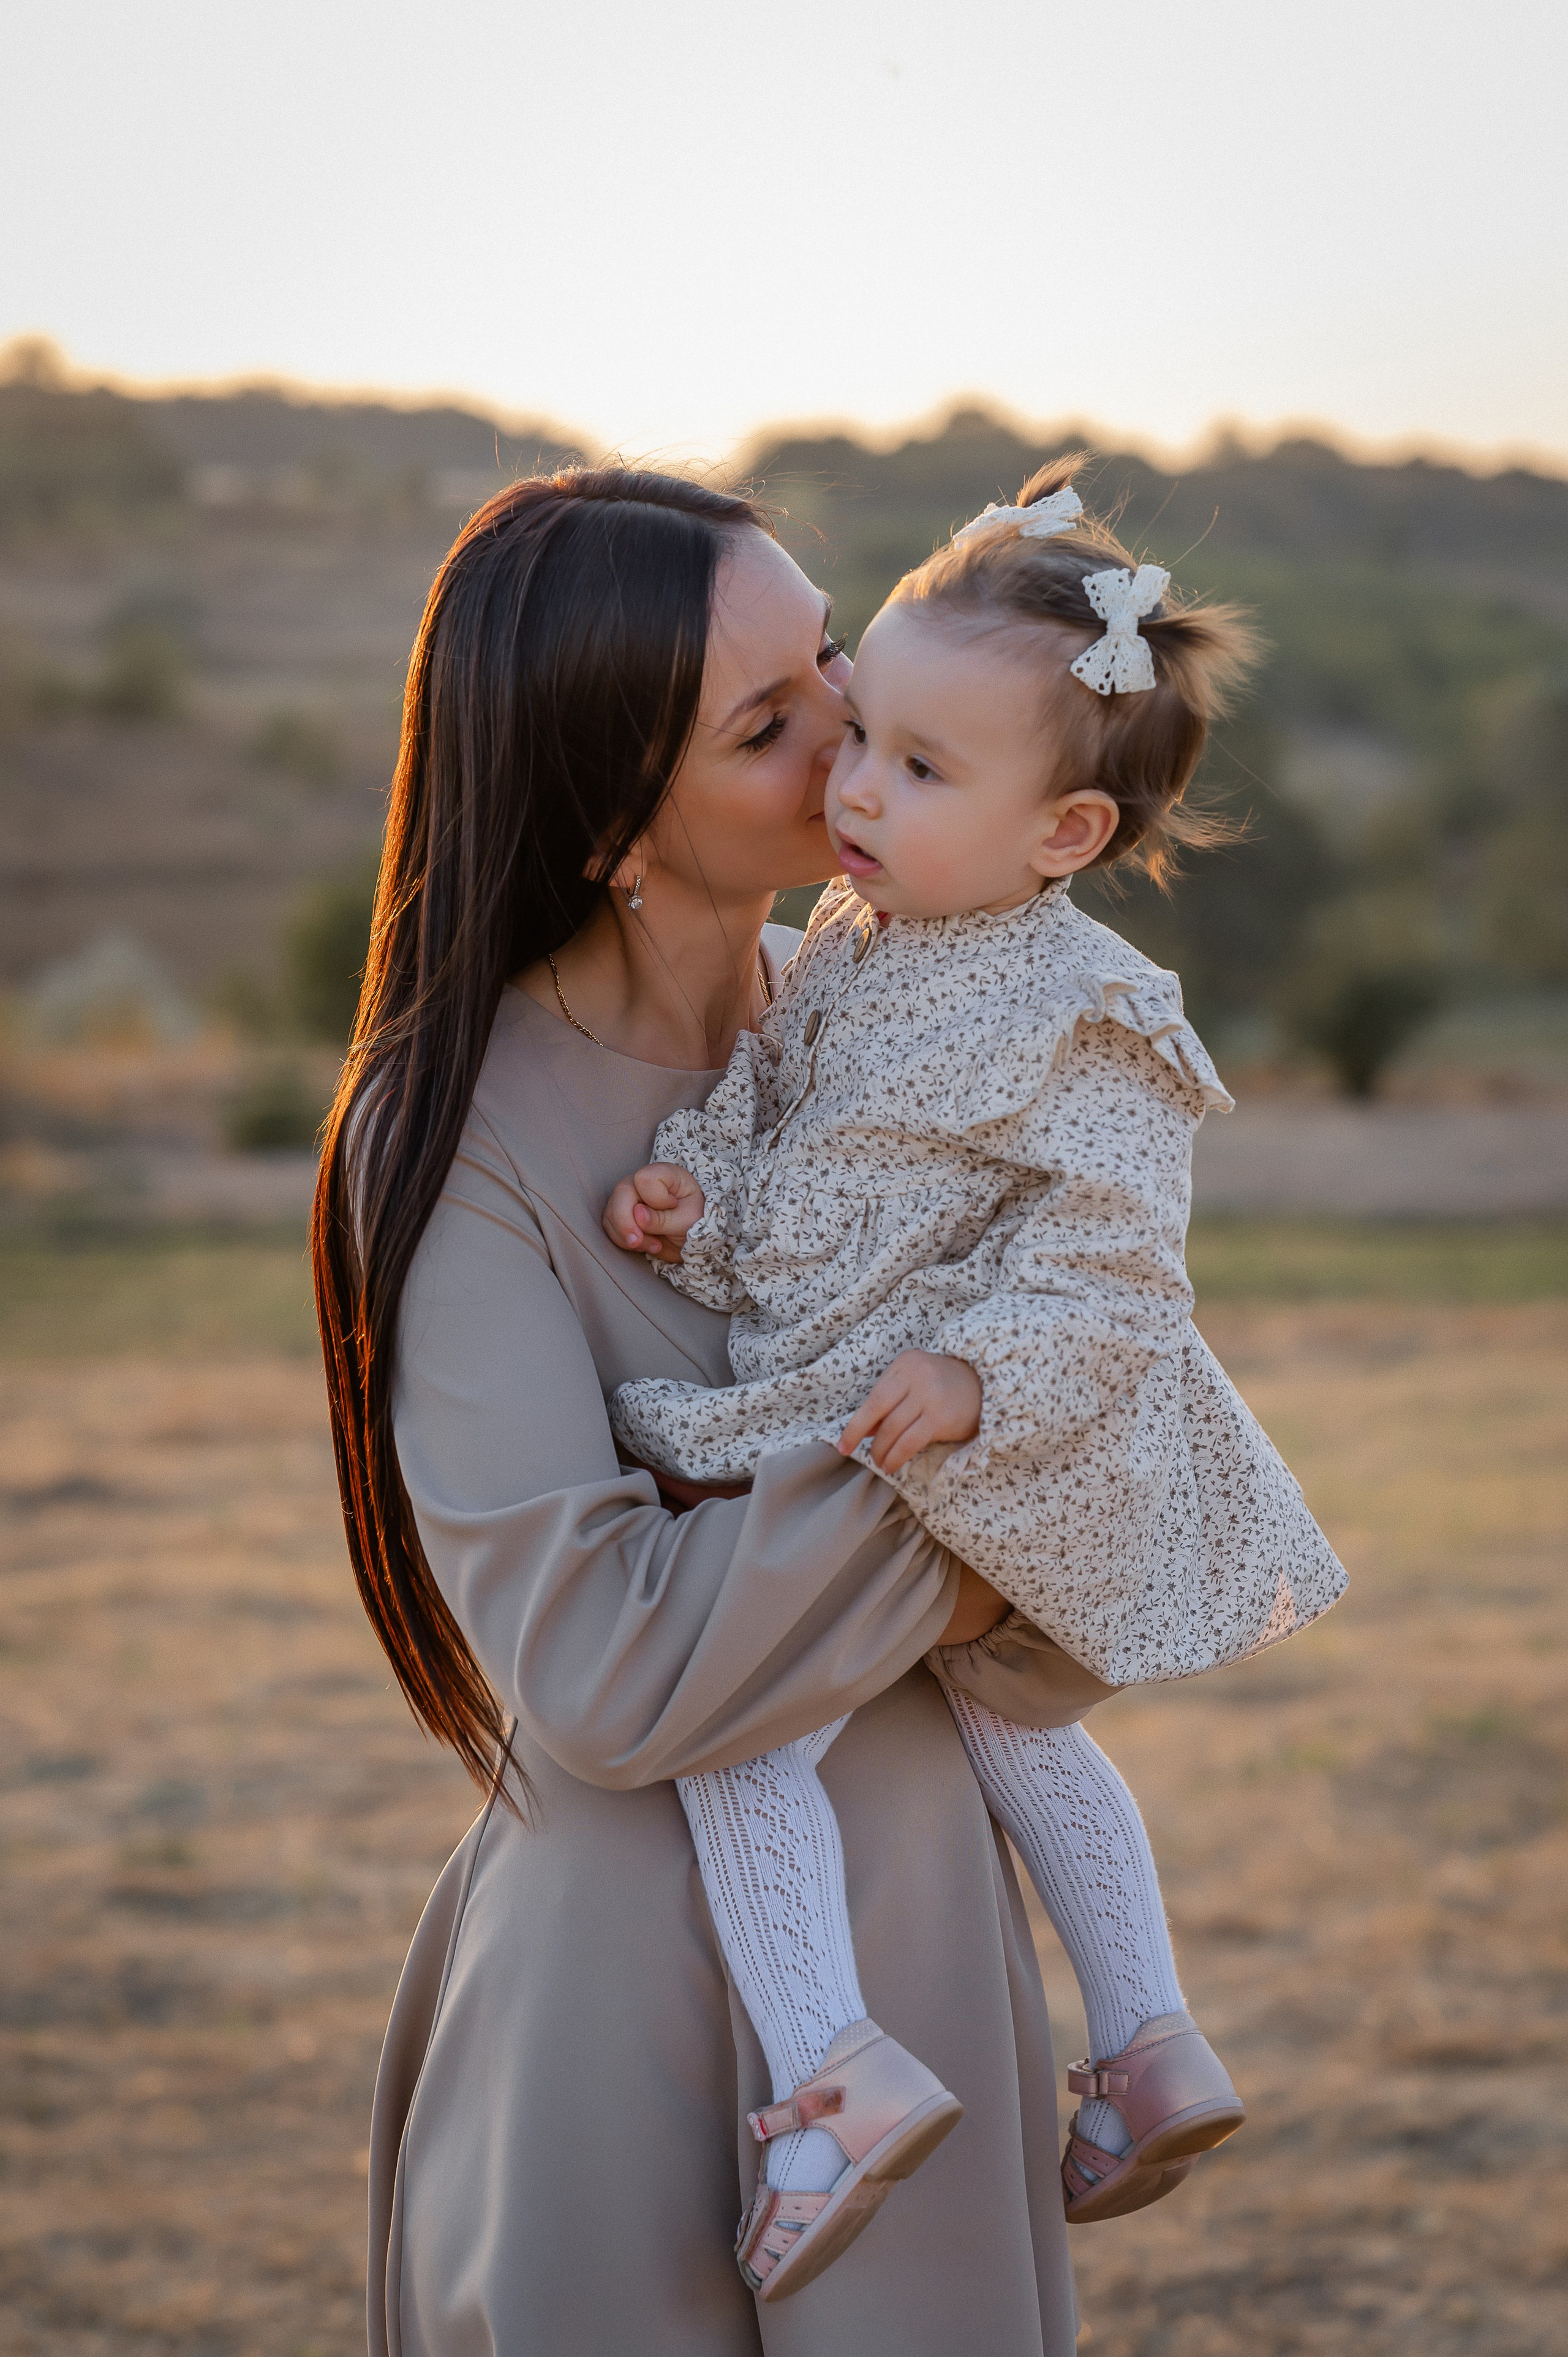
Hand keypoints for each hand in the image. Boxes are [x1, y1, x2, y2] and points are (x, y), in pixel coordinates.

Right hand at [602, 1162, 705, 1263]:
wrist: (691, 1237)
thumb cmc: (694, 1221)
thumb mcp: (686, 1221)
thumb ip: (662, 1219)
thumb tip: (637, 1215)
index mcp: (665, 1174)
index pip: (645, 1178)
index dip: (655, 1198)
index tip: (673, 1206)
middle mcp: (643, 1181)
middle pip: (621, 1192)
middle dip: (626, 1222)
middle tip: (638, 1242)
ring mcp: (630, 1197)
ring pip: (611, 1212)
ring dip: (627, 1235)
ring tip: (653, 1245)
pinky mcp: (621, 1213)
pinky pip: (610, 1225)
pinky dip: (622, 1239)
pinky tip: (642, 1245)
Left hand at [838, 1350, 981, 1474]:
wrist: (988, 1386)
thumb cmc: (946, 1386)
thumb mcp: (915, 1383)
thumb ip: (891, 1401)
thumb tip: (864, 1431)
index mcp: (906, 1364)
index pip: (874, 1396)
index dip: (855, 1423)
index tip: (844, 1443)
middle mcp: (916, 1376)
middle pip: (879, 1411)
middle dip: (864, 1437)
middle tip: (859, 1455)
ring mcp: (930, 1396)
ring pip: (893, 1428)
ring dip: (882, 1450)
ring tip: (880, 1462)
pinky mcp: (941, 1417)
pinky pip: (910, 1441)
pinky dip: (897, 1456)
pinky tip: (892, 1465)